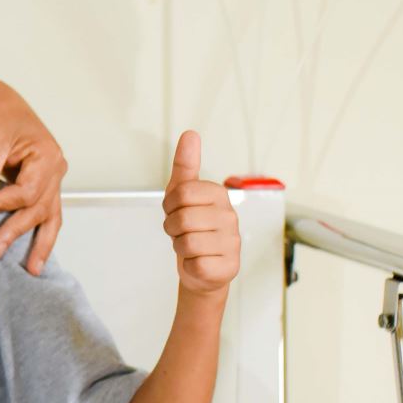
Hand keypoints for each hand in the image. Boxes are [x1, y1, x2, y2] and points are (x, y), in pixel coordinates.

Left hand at [0, 78, 67, 274]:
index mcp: (47, 155)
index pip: (26, 191)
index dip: (0, 205)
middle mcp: (55, 169)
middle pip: (38, 208)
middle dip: (16, 231)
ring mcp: (51, 179)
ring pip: (49, 217)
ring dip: (39, 243)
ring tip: (32, 270)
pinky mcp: (40, 186)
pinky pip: (44, 213)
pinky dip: (39, 233)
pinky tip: (34, 255)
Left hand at [162, 131, 238, 298]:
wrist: (202, 268)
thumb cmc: (191, 227)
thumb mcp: (182, 194)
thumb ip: (186, 164)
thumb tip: (190, 134)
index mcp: (219, 194)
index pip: (181, 193)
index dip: (169, 205)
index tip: (175, 210)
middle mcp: (230, 216)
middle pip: (181, 219)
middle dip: (172, 228)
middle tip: (181, 231)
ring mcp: (233, 242)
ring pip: (186, 243)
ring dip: (180, 247)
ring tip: (190, 245)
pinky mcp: (229, 266)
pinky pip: (195, 264)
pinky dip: (190, 265)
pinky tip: (199, 261)